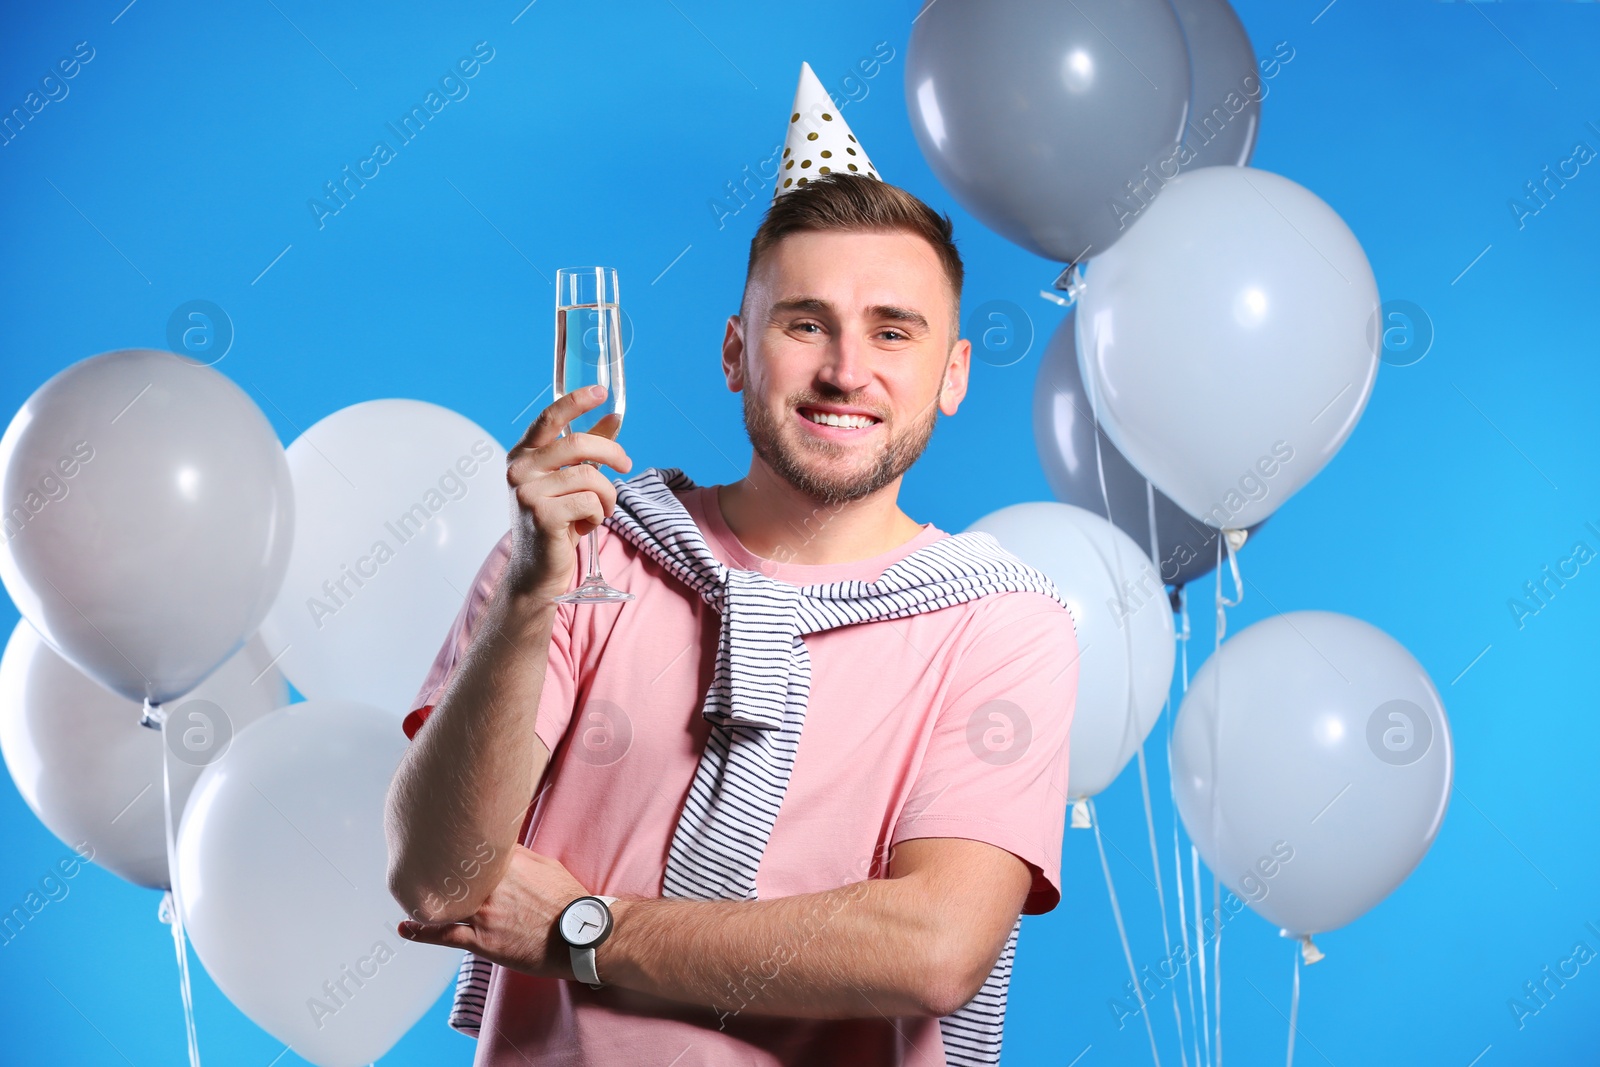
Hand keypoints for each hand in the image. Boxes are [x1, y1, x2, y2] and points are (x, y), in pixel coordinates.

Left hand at [397, 844, 589, 979]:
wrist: (580, 936)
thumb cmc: (567, 901)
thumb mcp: (547, 867)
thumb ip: (520, 856)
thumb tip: (502, 848)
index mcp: (508, 864)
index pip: (472, 847)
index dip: (454, 843)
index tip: (442, 836)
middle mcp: (491, 886)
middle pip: (453, 871)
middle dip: (434, 864)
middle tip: (416, 857)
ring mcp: (484, 914)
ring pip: (445, 902)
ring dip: (426, 896)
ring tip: (407, 890)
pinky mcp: (482, 940)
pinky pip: (445, 935)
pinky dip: (422, 931)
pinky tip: (407, 926)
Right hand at [504, 384, 632, 602]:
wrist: (536, 569)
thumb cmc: (555, 521)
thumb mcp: (570, 480)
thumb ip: (589, 449)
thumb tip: (614, 416)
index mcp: (522, 455)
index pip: (550, 418)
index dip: (576, 401)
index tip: (601, 392)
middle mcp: (519, 469)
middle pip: (579, 444)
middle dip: (612, 454)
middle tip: (627, 466)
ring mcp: (527, 492)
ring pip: (591, 478)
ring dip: (607, 497)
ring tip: (600, 511)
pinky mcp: (542, 516)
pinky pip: (591, 503)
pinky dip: (599, 516)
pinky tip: (585, 526)